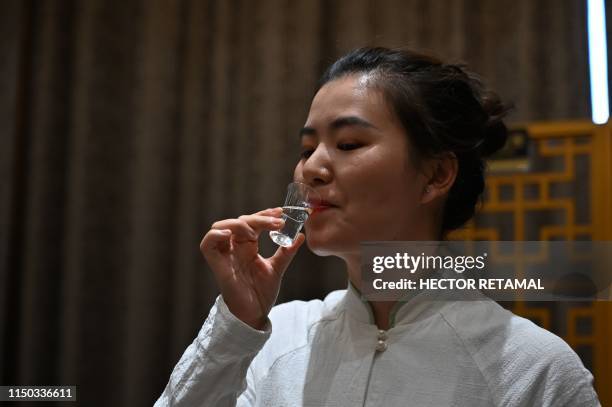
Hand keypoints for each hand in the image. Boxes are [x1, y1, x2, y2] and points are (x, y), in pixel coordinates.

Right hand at [200, 207, 305, 329]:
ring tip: (256, 230)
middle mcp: (234, 248)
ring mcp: (225, 255)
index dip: (264, 215)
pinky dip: (215, 235)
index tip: (281, 213)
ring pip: (220, 227)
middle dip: (258, 218)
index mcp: (247, 246)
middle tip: (278, 222)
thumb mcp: (277, 268)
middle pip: (240, 222)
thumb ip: (286, 252)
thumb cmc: (261, 293)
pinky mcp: (217, 265)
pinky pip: (207, 245)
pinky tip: (230, 233)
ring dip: (238, 223)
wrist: (255, 315)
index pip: (252, 222)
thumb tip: (300, 236)